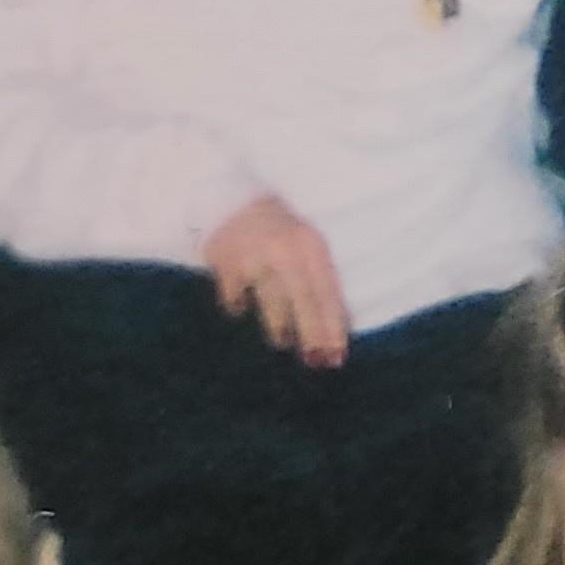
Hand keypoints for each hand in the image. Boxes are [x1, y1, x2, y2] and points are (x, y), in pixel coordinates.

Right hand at [203, 195, 350, 367]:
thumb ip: (318, 280)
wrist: (228, 203)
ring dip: (279, 328)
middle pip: (304, 301)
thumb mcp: (305, 247)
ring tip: (282, 340)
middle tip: (317, 361)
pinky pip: (236, 298)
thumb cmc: (277, 232)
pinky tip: (242, 308)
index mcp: (311, 245)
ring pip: (272, 304)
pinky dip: (239, 305)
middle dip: (311, 334)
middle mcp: (286, 251)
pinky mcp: (226, 264)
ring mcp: (255, 257)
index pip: (327, 291)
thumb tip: (337, 326)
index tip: (338, 354)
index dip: (333, 325)